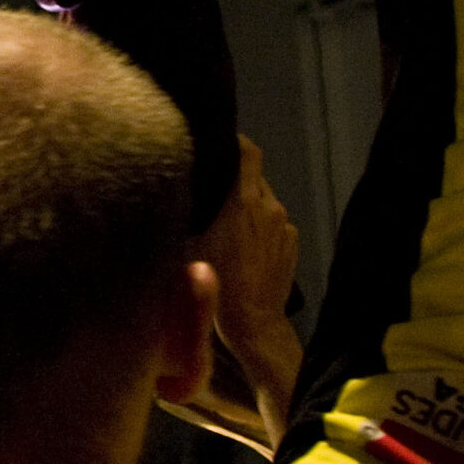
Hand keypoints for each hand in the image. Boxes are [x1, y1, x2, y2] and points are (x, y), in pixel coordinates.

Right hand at [194, 135, 300, 431]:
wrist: (253, 323)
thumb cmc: (214, 284)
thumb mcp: (187, 244)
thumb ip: (188, 211)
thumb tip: (171, 188)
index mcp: (241, 201)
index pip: (248, 151)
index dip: (234, 140)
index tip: (216, 144)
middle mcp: (267, 206)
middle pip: (253, 175)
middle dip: (233, 179)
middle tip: (211, 190)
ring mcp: (284, 224)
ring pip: (262, 200)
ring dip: (245, 204)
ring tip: (225, 224)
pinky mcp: (292, 241)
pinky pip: (272, 221)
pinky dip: (259, 225)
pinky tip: (243, 246)